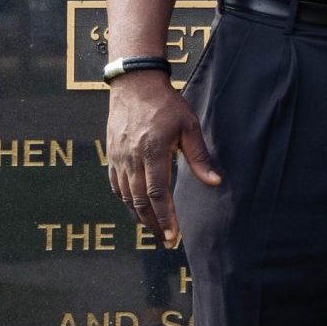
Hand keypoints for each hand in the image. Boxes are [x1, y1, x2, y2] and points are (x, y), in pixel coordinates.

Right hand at [105, 73, 218, 245]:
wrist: (134, 85)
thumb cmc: (167, 105)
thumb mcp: (189, 126)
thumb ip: (200, 157)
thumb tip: (215, 182)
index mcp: (153, 151)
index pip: (158, 193)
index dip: (165, 217)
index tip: (174, 235)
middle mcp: (132, 158)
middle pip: (140, 201)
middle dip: (154, 224)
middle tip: (167, 240)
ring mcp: (118, 157)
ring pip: (127, 196)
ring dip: (141, 215)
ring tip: (156, 228)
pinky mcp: (112, 155)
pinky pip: (117, 184)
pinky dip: (127, 200)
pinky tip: (138, 208)